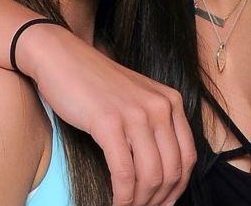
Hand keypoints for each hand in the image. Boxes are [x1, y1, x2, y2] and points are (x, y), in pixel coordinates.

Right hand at [17, 24, 196, 205]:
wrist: (63, 58)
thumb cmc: (96, 83)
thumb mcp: (136, 98)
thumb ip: (153, 125)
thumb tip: (161, 174)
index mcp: (170, 101)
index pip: (187, 156)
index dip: (178, 187)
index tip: (164, 202)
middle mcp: (159, 106)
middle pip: (172, 170)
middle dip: (159, 199)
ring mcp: (136, 114)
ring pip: (151, 176)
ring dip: (140, 202)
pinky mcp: (109, 123)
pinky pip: (124, 173)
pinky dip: (122, 196)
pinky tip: (115, 203)